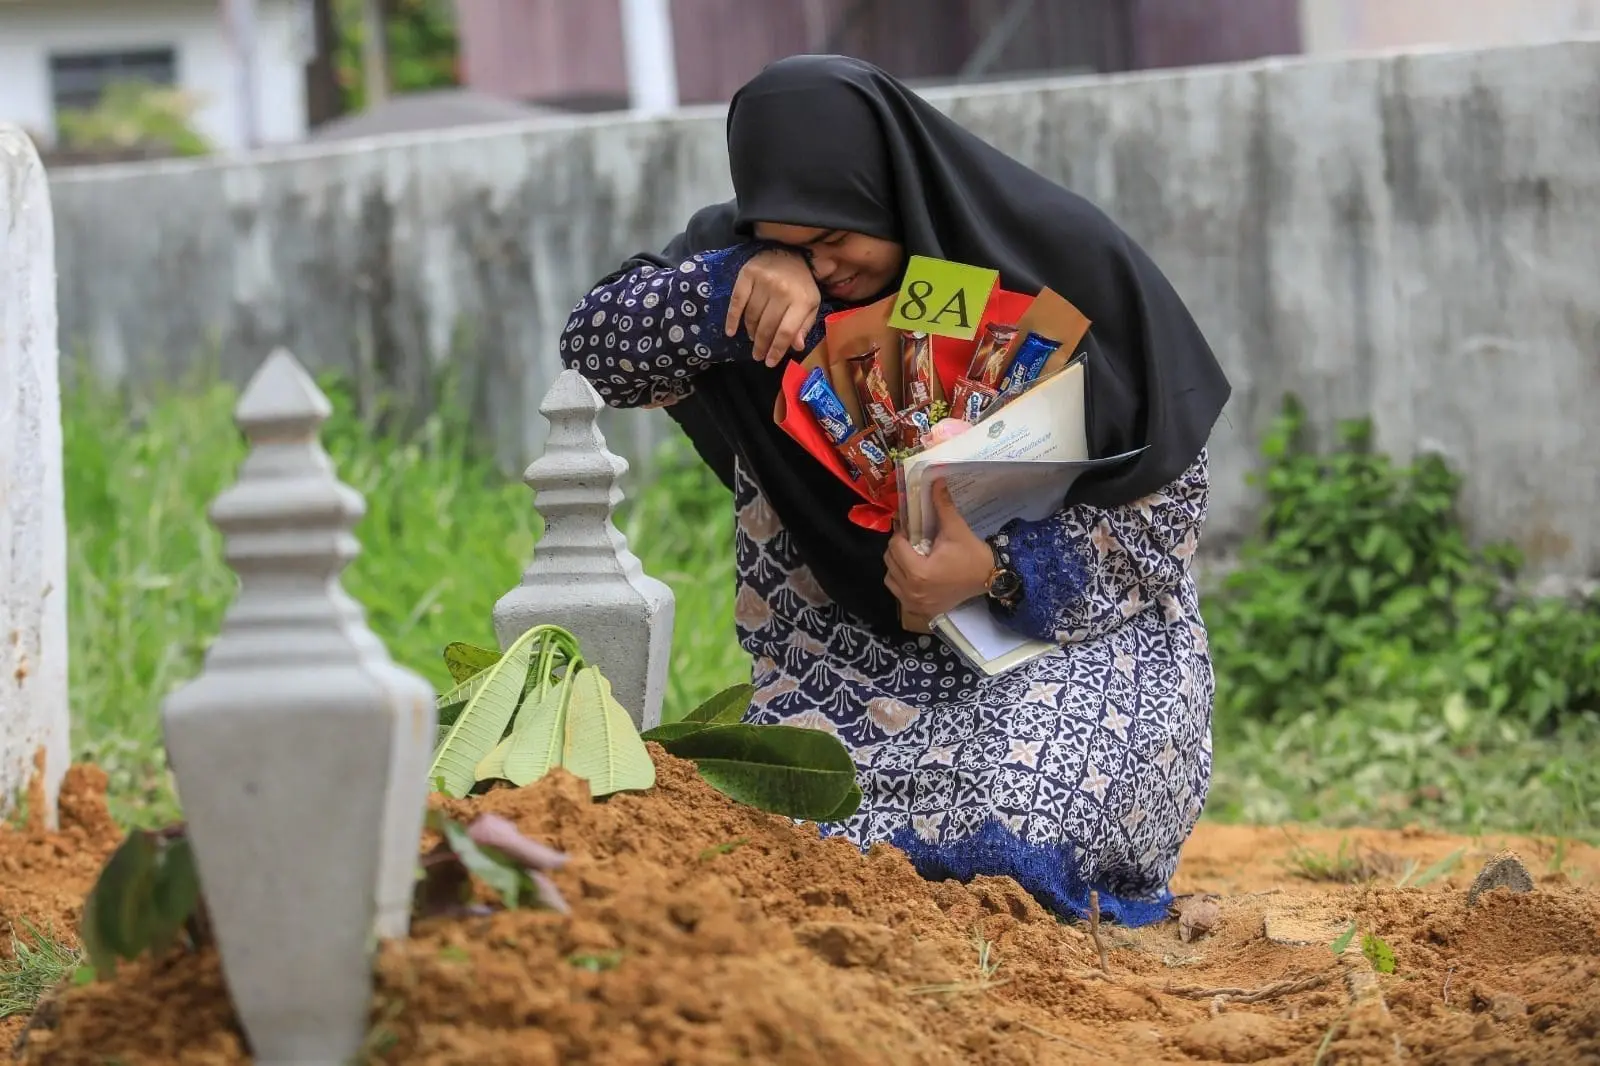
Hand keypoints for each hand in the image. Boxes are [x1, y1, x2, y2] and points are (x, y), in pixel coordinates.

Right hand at [724, 248, 820, 367]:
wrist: (789, 251)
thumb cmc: (801, 283)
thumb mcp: (811, 304)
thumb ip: (804, 325)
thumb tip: (795, 347)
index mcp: (802, 300)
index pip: (786, 332)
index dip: (776, 350)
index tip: (769, 362)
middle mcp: (782, 291)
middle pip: (767, 327)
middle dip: (761, 346)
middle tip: (757, 356)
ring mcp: (764, 282)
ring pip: (752, 316)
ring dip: (751, 332)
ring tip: (753, 339)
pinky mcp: (748, 274)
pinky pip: (737, 301)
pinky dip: (732, 319)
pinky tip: (731, 331)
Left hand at [884, 481, 995, 620]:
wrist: (989, 579)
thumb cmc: (972, 555)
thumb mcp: (956, 529)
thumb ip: (941, 505)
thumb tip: (935, 480)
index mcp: (919, 572)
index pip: (895, 546)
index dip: (901, 534)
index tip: (911, 529)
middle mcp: (912, 590)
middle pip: (890, 561)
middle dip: (898, 548)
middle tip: (913, 540)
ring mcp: (914, 603)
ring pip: (890, 577)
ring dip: (897, 564)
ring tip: (913, 556)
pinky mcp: (918, 609)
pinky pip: (897, 591)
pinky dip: (901, 580)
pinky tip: (915, 572)